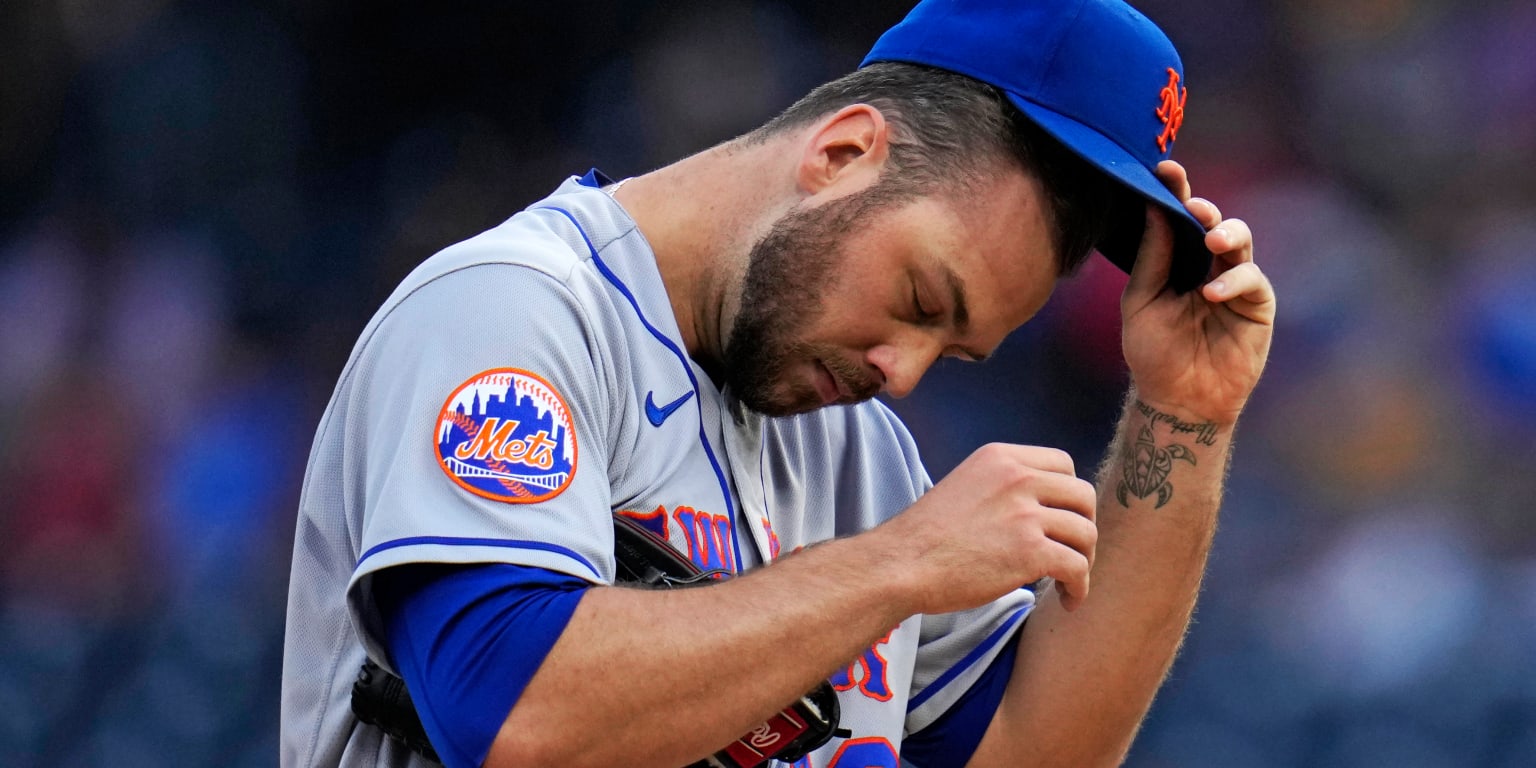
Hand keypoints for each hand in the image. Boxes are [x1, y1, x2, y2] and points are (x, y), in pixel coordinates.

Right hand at [877, 444, 1097, 614]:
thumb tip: (1040, 507)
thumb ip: (1002, 487)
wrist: (902, 563)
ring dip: (1083, 561)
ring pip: (1085, 533)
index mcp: (1000, 458)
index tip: (1059, 520)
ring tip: (1067, 581)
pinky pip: (1077, 567)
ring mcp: (1025, 514)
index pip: (1063, 464)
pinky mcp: (1030, 552)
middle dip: (1083, 526)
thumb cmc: (927, 536)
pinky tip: (1068, 599)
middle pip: (1083, 496)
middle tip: (1070, 551)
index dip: (1068, 495)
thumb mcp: (965, 485)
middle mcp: (1017, 478)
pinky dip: (1079, 587)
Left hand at [1120, 161, 1274, 424]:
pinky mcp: (1256, 305)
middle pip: (1213, 222)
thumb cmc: (1153, 353)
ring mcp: (1235, 283)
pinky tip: (1212, 292)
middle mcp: (1207, 265)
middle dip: (1204, 209)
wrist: (1176, 401)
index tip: (1164, 169)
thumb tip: (1154, 209)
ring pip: (1240, 242)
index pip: (1178, 218)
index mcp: (1177, 260)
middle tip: (1192, 206)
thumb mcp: (1141, 301)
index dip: (1175, 192)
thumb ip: (1151, 257)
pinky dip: (1233, 281)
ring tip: (1210, 240)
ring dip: (1227, 234)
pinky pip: (1252, 280)